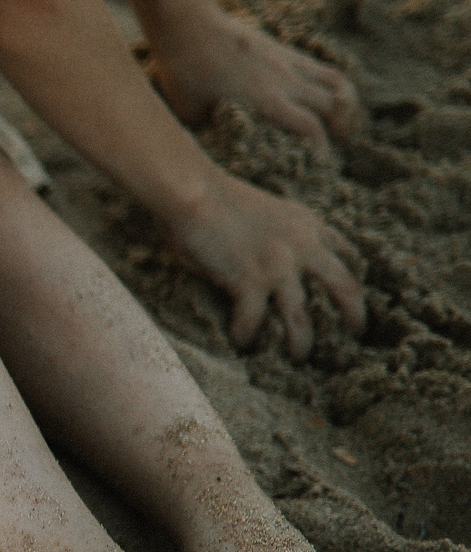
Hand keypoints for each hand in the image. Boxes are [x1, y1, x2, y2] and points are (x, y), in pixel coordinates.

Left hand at [151, 10, 360, 143]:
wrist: (190, 25)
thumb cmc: (184, 73)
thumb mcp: (191, 114)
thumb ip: (211, 134)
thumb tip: (209, 152)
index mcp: (266, 101)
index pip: (311, 128)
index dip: (320, 149)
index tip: (318, 164)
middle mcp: (285, 82)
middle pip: (333, 106)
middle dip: (341, 127)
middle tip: (337, 144)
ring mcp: (288, 62)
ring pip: (336, 82)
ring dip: (346, 103)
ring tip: (343, 119)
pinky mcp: (283, 49)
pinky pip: (321, 68)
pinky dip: (331, 84)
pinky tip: (322, 96)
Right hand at [163, 172, 364, 359]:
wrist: (195, 192)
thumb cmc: (214, 196)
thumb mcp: (266, 209)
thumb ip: (277, 234)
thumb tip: (266, 261)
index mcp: (308, 225)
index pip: (345, 252)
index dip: (352, 275)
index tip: (349, 294)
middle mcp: (303, 247)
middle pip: (344, 287)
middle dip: (355, 316)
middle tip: (355, 335)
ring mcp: (279, 266)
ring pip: (301, 317)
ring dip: (301, 343)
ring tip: (298, 359)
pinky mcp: (250, 281)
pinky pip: (253, 320)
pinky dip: (246, 335)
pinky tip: (240, 344)